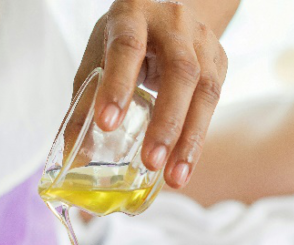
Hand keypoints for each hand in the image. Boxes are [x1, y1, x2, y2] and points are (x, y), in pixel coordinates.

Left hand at [75, 0, 229, 188]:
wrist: (167, 16)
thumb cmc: (125, 41)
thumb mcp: (99, 58)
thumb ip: (85, 101)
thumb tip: (74, 154)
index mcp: (133, 14)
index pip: (127, 47)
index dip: (118, 85)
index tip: (106, 124)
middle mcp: (174, 23)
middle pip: (180, 71)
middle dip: (166, 121)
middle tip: (151, 162)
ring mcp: (203, 41)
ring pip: (205, 90)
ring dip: (189, 139)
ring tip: (174, 178)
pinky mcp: (219, 62)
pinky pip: (214, 104)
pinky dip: (197, 139)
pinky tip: (183, 166)